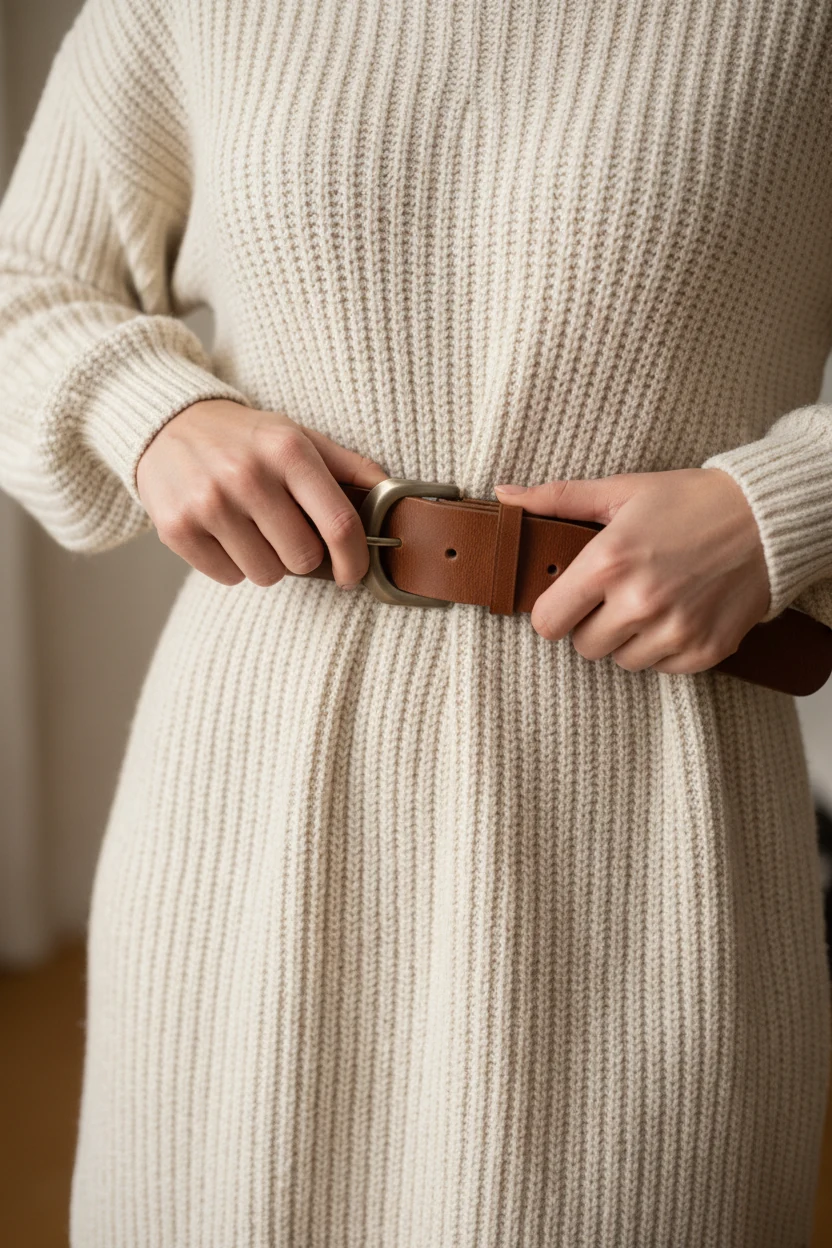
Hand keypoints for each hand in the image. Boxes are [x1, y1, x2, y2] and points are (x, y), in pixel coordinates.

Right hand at [136, 399, 386, 587]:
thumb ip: (348, 466)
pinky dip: (232, 565)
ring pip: (266, 574)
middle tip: (285, 531)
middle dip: (301, 555)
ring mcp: (209, 503)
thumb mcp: (297, 436)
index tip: (352, 573)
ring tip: (251, 529)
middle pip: (302, 559)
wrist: (167, 425)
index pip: (339, 523)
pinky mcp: (178, 528)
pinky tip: (223, 533)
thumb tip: (396, 493)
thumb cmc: (244, 438)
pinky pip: (228, 577)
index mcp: (288, 450)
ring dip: (266, 562)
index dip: (354, 559)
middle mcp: (248, 475)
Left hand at [494, 468, 770, 674]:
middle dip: (591, 625)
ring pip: (622, 662)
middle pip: (583, 647)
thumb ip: (557, 498)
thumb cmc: (689, 500)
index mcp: (609, 562)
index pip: (547, 622)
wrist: (766, 518)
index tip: (567, 600)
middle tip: (616, 595)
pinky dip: (664, 649)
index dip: (553, 612)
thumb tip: (504, 495)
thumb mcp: (621, 490)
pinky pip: (662, 669)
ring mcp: (674, 631)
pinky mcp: (705, 651)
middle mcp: (639, 602)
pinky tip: (678, 614)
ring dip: (628, 639)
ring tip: (651, 602)